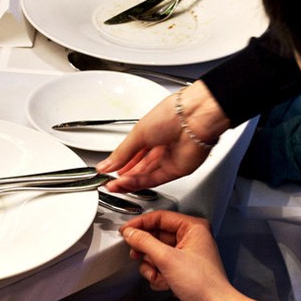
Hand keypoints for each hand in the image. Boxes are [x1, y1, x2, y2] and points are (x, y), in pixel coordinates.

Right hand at [97, 81, 229, 192]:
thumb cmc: (173, 115)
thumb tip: (107, 164)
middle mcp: (161, 147)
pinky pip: (154, 179)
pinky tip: (127, 184)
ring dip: (129, 182)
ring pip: (146, 176)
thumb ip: (122, 153)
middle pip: (139, 167)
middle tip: (108, 182)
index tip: (107, 170)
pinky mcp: (177, 170)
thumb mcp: (138, 134)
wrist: (193, 119)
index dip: (120, 163)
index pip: (133, 153)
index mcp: (152, 134)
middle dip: (123, 176)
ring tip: (114, 185)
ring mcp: (169, 159)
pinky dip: (140, 183)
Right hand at [122, 211, 295, 300]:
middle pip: (157, 236)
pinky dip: (158, 276)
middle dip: (147, 251)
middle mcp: (191, 239)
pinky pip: (161, 266)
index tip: (126, 230)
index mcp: (193, 227)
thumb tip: (130, 233)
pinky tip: (164, 283)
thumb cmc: (204, 284)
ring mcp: (186, 255)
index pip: (160, 217)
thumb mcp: (167, 258)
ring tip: (157, 274)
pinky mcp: (182, 270)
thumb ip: (144, 242)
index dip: (141, 223)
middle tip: (136, 253)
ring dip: (152, 266)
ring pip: (156, 253)